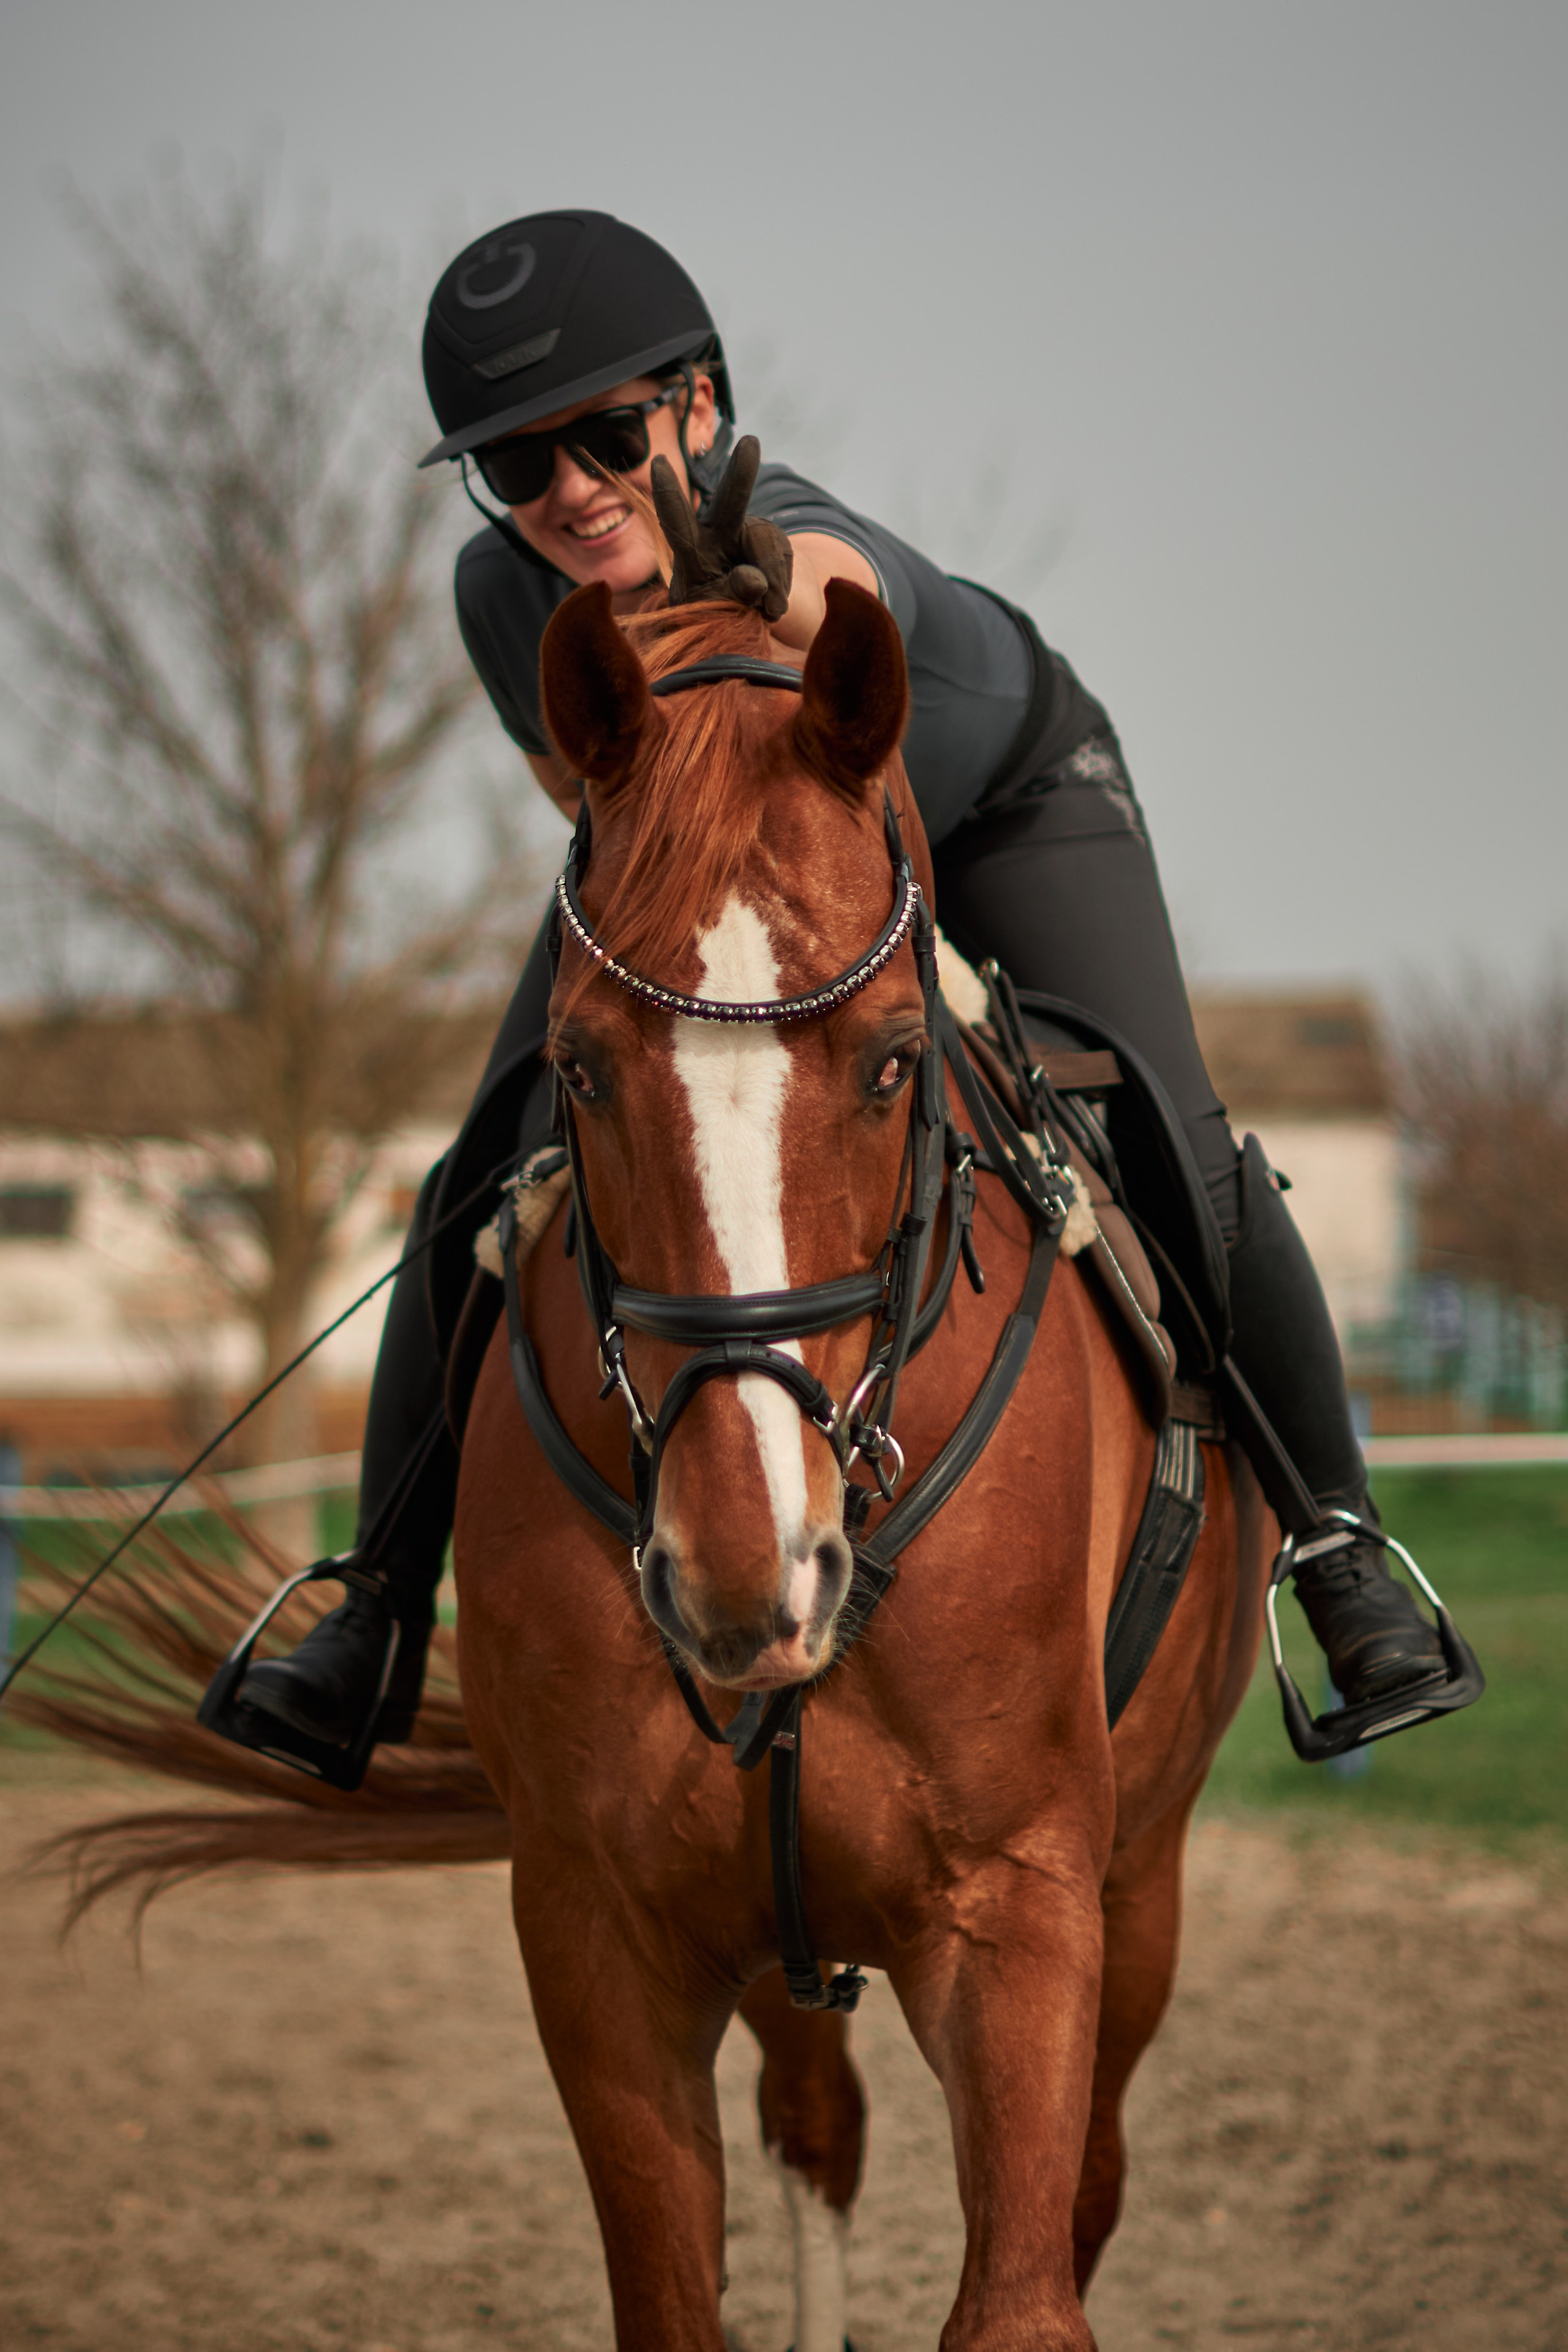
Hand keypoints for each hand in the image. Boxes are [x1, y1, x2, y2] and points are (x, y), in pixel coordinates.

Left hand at [650, 435, 792, 620]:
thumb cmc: (717, 612)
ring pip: (766, 548)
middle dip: (740, 474)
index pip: (676, 521)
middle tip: (750, 443)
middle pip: (731, 502)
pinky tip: (772, 605)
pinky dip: (779, 591)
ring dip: (769, 584)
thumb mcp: (713, 612)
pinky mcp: (777, 541)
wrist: (751, 612)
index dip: (668, 494)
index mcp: (691, 549)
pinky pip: (783, 564)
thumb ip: (727, 599)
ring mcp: (751, 533)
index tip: (659, 461)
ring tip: (766, 612)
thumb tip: (753, 579)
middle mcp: (720, 532)